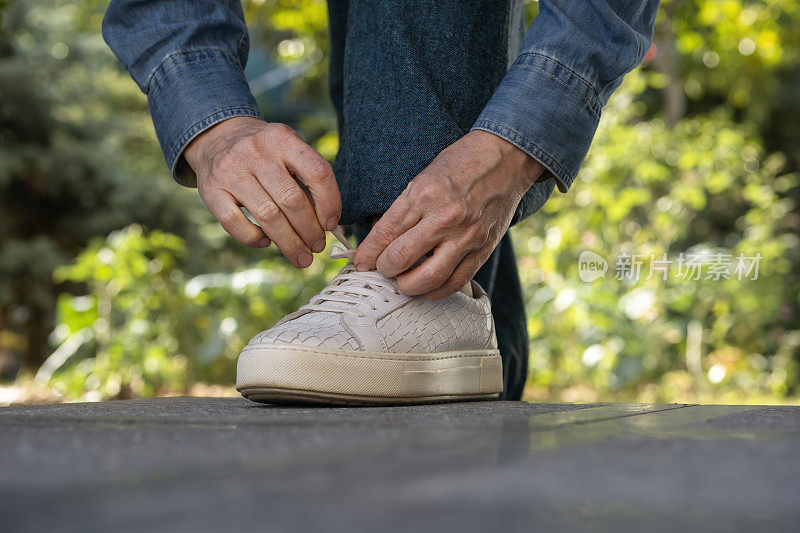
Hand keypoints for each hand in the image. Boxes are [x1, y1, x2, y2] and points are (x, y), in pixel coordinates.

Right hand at [184, 117, 340, 267]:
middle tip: (317, 246)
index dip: (330, 202)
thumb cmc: (265, 153)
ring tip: (301, 256)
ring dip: (289, 242)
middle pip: (292, 200)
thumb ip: (307, 180)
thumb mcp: (288, 150)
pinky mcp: (211, 190)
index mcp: (282, 138)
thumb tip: (328, 225)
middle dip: (310, 230)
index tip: (332, 224)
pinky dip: (254, 239)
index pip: (317, 172)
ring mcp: (230, 170)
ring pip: (267, 216)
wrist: (217, 137)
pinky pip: (235, 224)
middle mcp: (255, 151)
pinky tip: (266, 242)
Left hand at [354, 130, 542, 298]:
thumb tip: (379, 241)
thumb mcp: (423, 177)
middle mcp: (445, 217)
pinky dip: (436, 291)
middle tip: (381, 269)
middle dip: (384, 270)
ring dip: (408, 285)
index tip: (361, 262)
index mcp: (424, 195)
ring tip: (402, 280)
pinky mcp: (483, 249)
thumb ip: (403, 210)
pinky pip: (456, 282)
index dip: (367, 254)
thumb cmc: (461, 165)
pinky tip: (427, 287)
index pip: (385, 233)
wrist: (506, 159)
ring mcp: (466, 236)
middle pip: (401, 258)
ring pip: (428, 278)